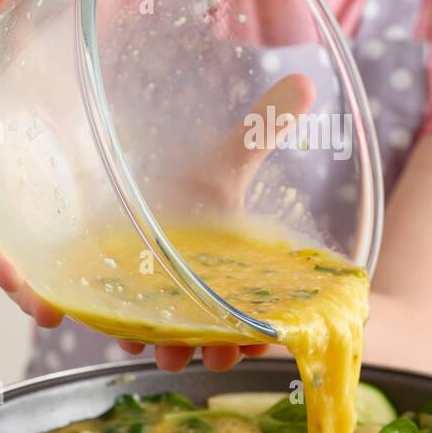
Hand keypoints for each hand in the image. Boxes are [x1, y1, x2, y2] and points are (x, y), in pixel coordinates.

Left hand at [119, 70, 317, 371]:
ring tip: (170, 351)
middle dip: (218, 348)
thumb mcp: (226, 162)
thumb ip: (262, 130)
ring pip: (174, 341)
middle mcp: (203, 297)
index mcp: (235, 273)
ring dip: (175, 349)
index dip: (262, 334)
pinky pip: (129, 331)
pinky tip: (129, 336)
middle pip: (217, 337)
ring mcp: (164, 304)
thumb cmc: (191, 188)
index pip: (259, 315)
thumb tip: (305, 80)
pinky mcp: (126, 302)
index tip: (261, 337)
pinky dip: (129, 335)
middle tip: (218, 352)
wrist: (137, 190)